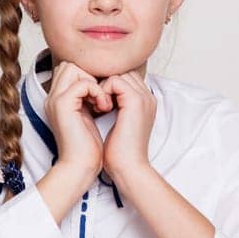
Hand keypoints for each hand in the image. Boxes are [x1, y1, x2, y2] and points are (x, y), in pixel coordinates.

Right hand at [42, 62, 106, 181]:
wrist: (81, 166)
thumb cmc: (88, 147)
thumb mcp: (88, 115)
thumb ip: (88, 97)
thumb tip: (103, 81)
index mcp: (58, 99)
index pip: (70, 70)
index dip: (89, 77)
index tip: (103, 96)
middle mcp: (52, 97)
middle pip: (69, 64)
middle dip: (91, 76)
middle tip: (103, 97)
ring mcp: (55, 99)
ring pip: (73, 68)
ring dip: (94, 82)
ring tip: (103, 102)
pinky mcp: (62, 104)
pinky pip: (83, 83)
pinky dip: (97, 91)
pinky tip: (103, 107)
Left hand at [99, 69, 156, 184]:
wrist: (127, 167)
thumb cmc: (118, 151)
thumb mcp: (116, 121)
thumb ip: (113, 103)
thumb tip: (95, 91)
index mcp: (144, 101)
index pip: (125, 76)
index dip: (107, 82)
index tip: (93, 96)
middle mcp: (147, 96)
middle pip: (123, 70)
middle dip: (103, 79)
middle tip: (91, 96)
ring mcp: (143, 97)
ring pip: (118, 72)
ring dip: (102, 84)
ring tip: (94, 102)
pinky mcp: (135, 101)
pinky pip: (115, 80)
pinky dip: (102, 89)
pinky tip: (98, 105)